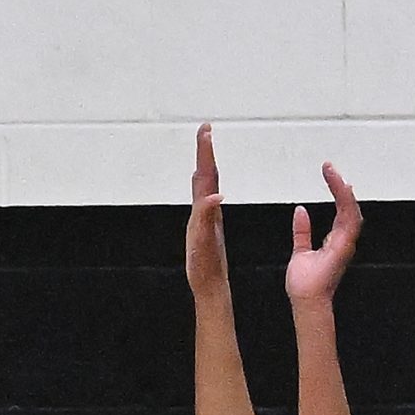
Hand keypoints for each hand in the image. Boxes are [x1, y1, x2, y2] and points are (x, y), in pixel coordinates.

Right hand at [185, 123, 229, 296]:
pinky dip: (200, 185)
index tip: (205, 131)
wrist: (211, 285)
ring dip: (204, 164)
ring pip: (205, 185)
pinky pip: (202, 199)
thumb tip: (216, 195)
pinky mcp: (203, 226)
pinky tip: (199, 180)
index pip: (207, 174)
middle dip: (204, 152)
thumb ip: (208, 216)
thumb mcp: (204, 240)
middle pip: (206, 175)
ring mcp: (206, 217)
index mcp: (208, 209)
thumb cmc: (206, 267)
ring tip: (203, 147)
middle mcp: (207, 210)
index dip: (205, 152)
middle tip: (204, 130)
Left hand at [284, 163, 361, 307]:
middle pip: (349, 206)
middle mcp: (344, 240)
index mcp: (336, 240)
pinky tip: (341, 188)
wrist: (305, 300)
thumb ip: (302, 231)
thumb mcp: (300, 251)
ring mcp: (346, 243)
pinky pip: (348, 219)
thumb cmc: (305, 284)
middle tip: (330, 169)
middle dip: (341, 186)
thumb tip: (300, 212)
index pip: (340, 209)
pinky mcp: (343, 246)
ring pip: (351, 209)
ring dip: (342, 190)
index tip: (329, 175)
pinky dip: (345, 202)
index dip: (337, 191)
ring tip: (333, 174)